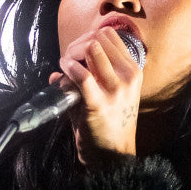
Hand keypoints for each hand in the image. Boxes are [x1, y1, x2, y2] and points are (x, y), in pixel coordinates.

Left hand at [49, 26, 142, 167]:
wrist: (114, 154)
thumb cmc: (109, 124)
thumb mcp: (108, 95)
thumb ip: (88, 77)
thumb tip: (57, 72)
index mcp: (133, 70)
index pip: (110, 35)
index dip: (88, 38)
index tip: (77, 52)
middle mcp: (129, 76)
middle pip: (98, 38)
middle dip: (77, 44)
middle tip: (68, 58)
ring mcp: (116, 89)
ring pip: (91, 49)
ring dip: (72, 54)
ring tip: (65, 66)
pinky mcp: (99, 102)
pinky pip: (82, 74)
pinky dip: (68, 68)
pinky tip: (63, 71)